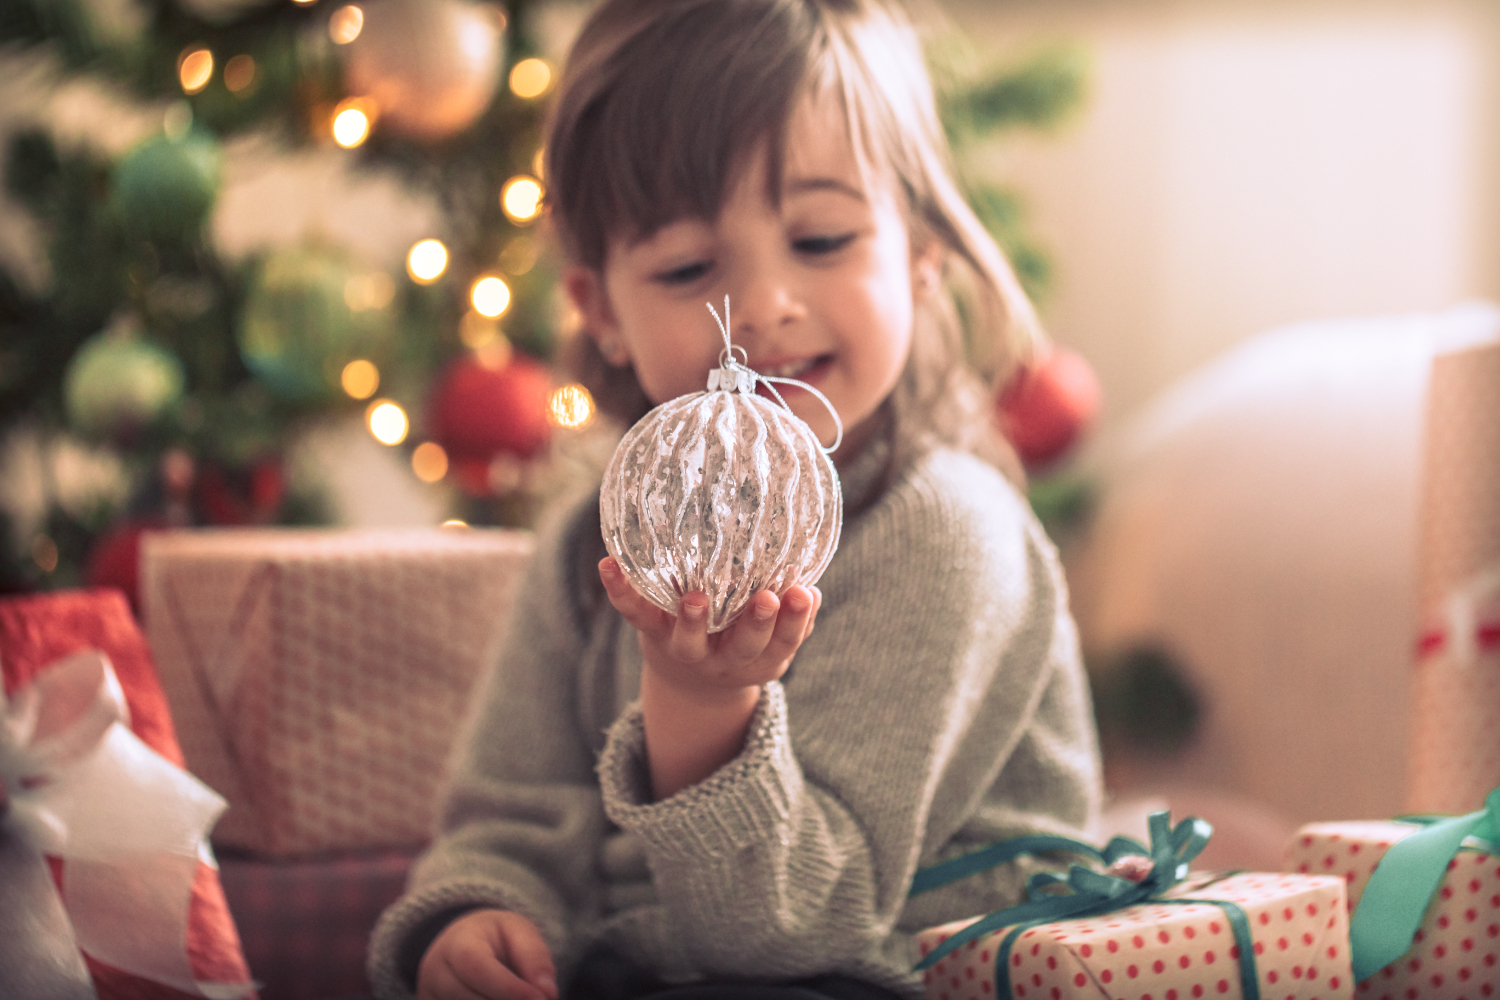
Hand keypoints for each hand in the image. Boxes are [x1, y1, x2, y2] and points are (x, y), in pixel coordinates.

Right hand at [417, 909, 556, 999]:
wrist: (462, 945)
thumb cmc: (495, 938)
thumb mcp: (518, 932)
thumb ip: (534, 957)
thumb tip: (548, 992)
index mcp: (456, 943)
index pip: (477, 968)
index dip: (509, 988)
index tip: (540, 998)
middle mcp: (435, 974)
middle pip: (470, 999)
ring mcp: (429, 998)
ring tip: (524, 997)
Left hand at [598, 557, 821, 700]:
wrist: (689, 681)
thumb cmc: (740, 639)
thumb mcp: (769, 638)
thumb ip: (787, 613)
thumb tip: (809, 582)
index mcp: (759, 659)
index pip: (784, 644)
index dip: (797, 622)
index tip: (806, 594)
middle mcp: (724, 660)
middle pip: (743, 647)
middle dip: (757, 624)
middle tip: (767, 598)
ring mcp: (686, 649)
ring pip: (689, 642)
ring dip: (693, 621)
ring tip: (695, 599)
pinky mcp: (653, 634)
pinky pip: (636, 614)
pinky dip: (620, 590)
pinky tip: (609, 564)